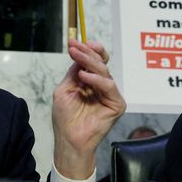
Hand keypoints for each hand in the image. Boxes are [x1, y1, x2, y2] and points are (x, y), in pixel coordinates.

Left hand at [52, 39, 125, 179]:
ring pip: (104, 72)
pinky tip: (84, 77)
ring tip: (77, 57)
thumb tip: (79, 54)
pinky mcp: (116, 105)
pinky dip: (96, 80)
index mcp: (91, 82)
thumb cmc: (65, 118)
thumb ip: (73, 72)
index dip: (86, 50)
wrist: (69, 139)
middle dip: (87, 52)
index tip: (74, 42)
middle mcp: (102, 86)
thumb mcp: (64, 89)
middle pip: (100, 63)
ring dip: (89, 62)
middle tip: (75, 47)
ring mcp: (110, 95)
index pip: (94, 61)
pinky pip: (109, 87)